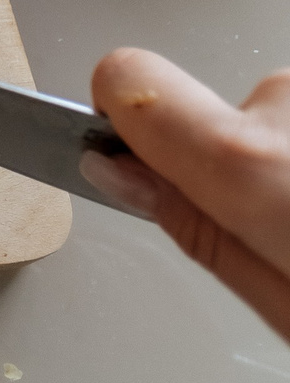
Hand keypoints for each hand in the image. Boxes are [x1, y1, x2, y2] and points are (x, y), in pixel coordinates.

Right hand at [88, 48, 289, 341]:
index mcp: (248, 163)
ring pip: (274, 121)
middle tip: (275, 239)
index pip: (127, 78)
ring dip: (289, 166)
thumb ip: (194, 229)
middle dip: (229, 167)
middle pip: (210, 111)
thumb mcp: (282, 305)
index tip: (115, 150)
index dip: (110, 115)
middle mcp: (287, 107)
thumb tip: (116, 173)